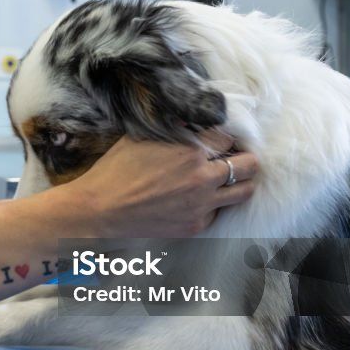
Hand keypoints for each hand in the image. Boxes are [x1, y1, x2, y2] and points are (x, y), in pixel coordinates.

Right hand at [54, 130, 257, 237]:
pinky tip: (196, 200)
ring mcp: (202, 205)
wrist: (100, 208)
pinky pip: (218, 212)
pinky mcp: (196, 225)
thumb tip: (192, 124)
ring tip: (228, 179)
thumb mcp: (143, 137)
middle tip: (233, 158)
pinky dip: (213, 205)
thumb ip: (174, 130)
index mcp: (191, 150)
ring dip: (241, 182)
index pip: (228, 137)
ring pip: (245, 191)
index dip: (221, 137)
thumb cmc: (115, 170)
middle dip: (244, 158)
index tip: (216, 141)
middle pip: (249, 164)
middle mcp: (203, 177)